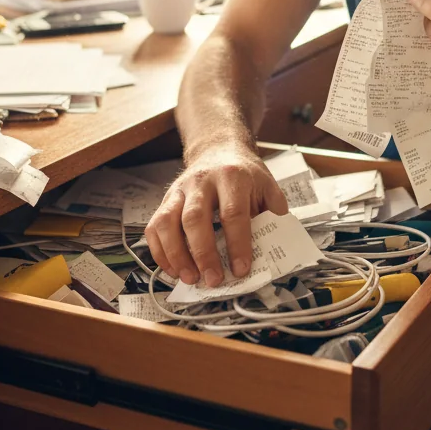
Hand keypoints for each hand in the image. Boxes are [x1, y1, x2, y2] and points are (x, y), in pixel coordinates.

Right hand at [144, 145, 288, 287]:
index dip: (237, 244)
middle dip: (203, 253)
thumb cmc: (243, 174)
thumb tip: (276, 248)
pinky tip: (173, 269)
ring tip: (190, 278)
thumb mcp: (266, 186)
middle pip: (195, 218)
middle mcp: (202, 182)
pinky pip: (154, 226)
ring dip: (176, 255)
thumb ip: (273, 214)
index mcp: (232, 177)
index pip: (233, 213)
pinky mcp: (166, 199)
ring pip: (168, 222)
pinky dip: (160, 252)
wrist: (218, 149)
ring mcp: (180, 190)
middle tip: (213, 279)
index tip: (241, 269)